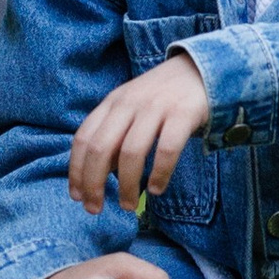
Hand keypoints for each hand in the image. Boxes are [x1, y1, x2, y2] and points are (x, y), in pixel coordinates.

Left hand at [67, 52, 211, 216]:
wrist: (202, 68)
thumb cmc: (161, 97)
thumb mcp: (130, 107)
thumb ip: (113, 134)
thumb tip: (96, 175)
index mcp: (113, 102)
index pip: (83, 139)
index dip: (76, 171)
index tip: (77, 197)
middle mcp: (130, 103)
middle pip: (101, 148)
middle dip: (94, 184)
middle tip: (95, 209)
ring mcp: (156, 106)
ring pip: (131, 152)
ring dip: (127, 186)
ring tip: (128, 205)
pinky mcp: (183, 113)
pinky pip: (167, 149)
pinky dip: (159, 174)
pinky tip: (156, 189)